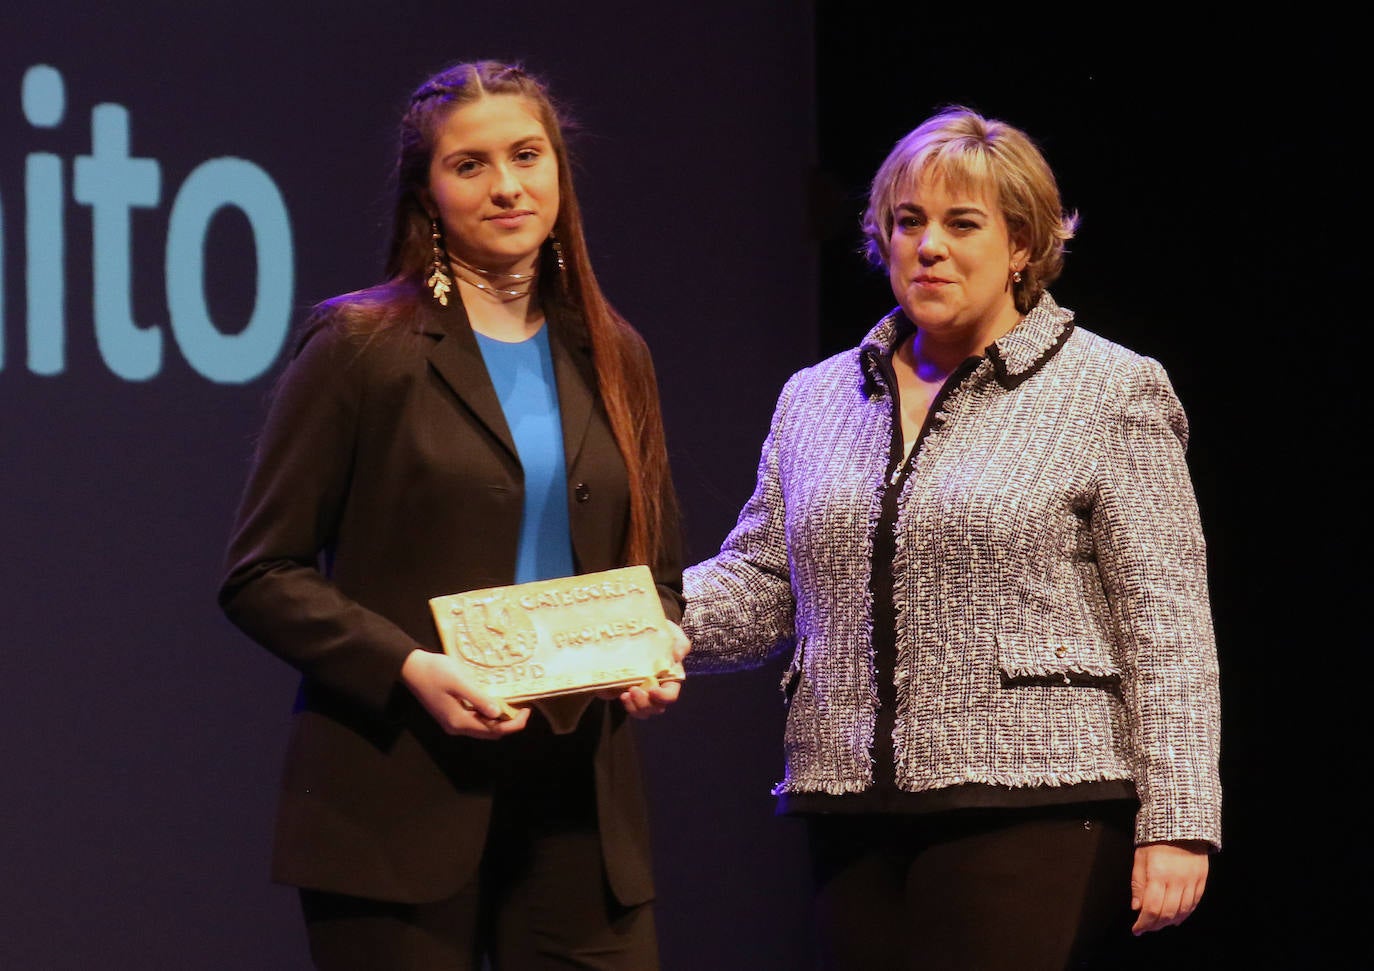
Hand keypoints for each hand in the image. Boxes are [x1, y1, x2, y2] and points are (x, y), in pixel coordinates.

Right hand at [400, 649, 529, 737]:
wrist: (412, 668)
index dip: (513, 724)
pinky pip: (474, 720)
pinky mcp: (450, 715)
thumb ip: (479, 698)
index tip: (527, 710)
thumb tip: (498, 713)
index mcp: (459, 721)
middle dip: (509, 723)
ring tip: (512, 704)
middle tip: (523, 708)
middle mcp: (456, 727)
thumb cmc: (435, 672)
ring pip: (482, 728)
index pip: (493, 730)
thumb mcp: (460, 682)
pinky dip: (487, 715)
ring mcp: (452, 722)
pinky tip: (494, 702)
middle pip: (489, 733)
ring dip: (498, 720)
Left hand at [596, 621, 690, 718]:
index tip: (653, 690)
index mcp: (668, 679)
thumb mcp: (673, 634)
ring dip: (633, 707)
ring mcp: (637, 690)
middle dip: (644, 704)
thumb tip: (677, 655)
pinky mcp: (620, 687)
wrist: (639, 627)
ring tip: (624, 694)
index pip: (670, 695)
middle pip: (654, 708)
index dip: (663, 697)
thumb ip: (680, 643)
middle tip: (633, 690)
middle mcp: (654, 688)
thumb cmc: (660, 632)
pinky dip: (614, 698)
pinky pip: (618, 699)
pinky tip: (611, 689)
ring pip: (639, 711)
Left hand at [1130, 840, 1209, 934]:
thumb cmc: (1156, 841)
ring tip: (1159, 924)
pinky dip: (1185, 914)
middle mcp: (1176, 881)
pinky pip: (1194, 903)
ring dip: (1169, 922)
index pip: (1151, 908)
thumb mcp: (1140, 858)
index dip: (1143, 923)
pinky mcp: (1201, 880)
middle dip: (1155, 925)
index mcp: (1158, 875)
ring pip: (1182, 911)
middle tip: (1146, 928)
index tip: (1136, 930)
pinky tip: (1177, 918)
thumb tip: (1136, 908)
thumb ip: (1138, 884)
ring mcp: (1191, 881)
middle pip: (1167, 913)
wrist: (1180, 825)